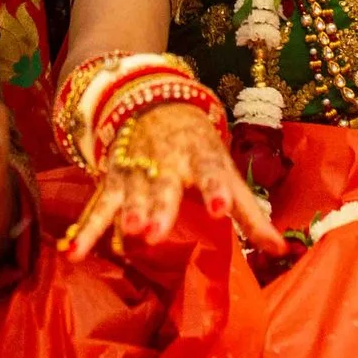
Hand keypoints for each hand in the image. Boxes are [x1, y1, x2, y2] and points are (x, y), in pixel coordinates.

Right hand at [66, 102, 282, 261]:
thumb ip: (251, 214)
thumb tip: (284, 252)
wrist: (154, 103)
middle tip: (155, 231)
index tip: (220, 209)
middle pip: (163, 187)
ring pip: (130, 193)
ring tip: (129, 231)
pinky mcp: (112, 181)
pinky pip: (98, 208)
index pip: (210, 172)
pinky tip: (74, 254)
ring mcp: (136, 170)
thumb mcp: (226, 171)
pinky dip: (85, 231)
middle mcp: (166, 162)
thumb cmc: (198, 150)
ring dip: (127, 212)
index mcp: (200, 157)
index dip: (215, 190)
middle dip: (159, 208)